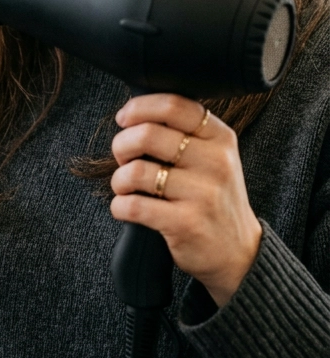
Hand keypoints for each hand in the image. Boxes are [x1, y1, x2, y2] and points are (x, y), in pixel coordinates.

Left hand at [110, 94, 261, 306]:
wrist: (238, 253)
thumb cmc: (214, 199)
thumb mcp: (214, 158)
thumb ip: (185, 133)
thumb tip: (133, 113)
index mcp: (221, 138)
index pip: (174, 105)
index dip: (139, 108)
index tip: (124, 119)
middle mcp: (216, 162)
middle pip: (147, 135)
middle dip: (122, 145)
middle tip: (122, 159)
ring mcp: (203, 193)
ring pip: (136, 171)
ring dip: (119, 180)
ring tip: (125, 188)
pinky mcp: (187, 223)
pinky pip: (134, 206)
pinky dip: (119, 206)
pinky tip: (125, 208)